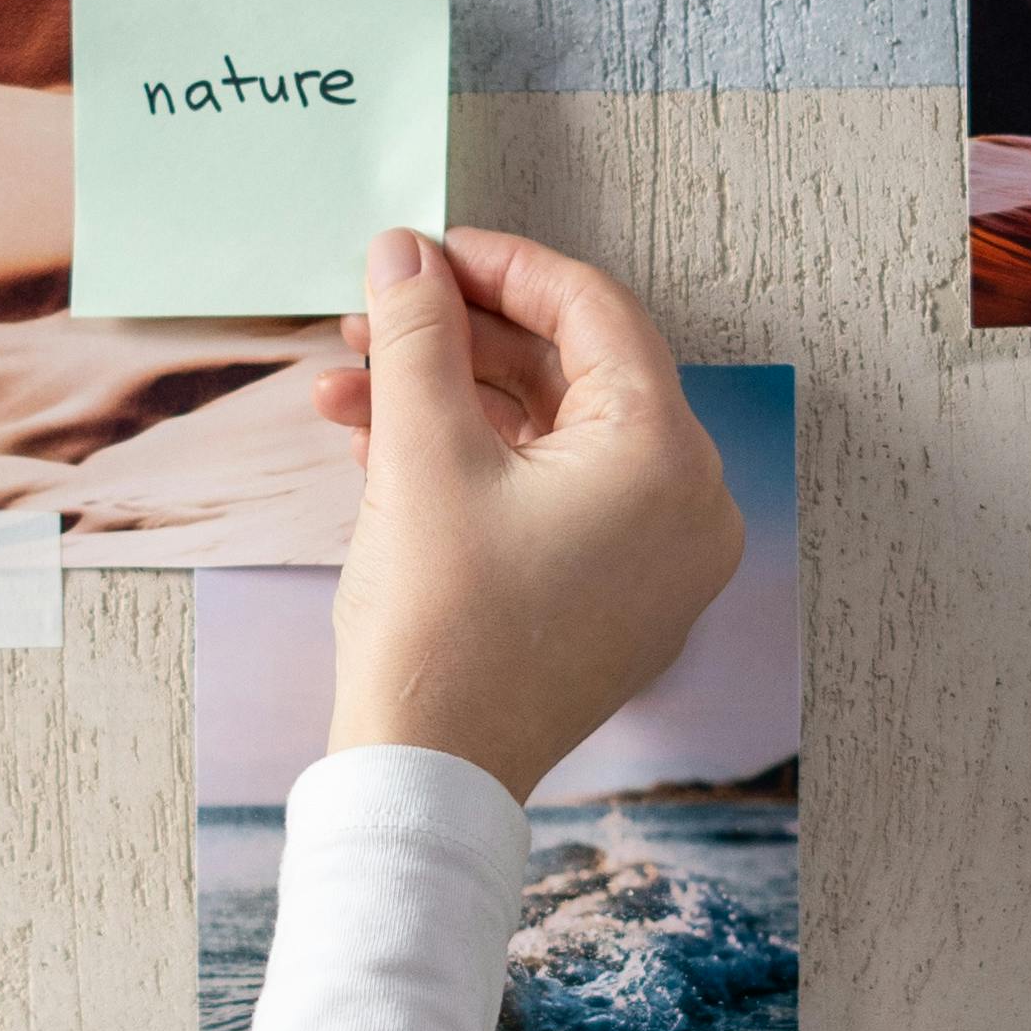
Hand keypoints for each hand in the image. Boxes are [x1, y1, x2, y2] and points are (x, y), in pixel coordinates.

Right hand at [309, 228, 742, 802]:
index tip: (423, 253)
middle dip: (455, 341)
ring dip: (447, 402)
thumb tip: (404, 255)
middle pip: (570, 372)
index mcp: (665, 457)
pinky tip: (379, 445)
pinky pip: (552, 495)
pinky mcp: (616, 596)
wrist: (428, 777)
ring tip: (343, 389)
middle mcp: (687, 504)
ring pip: (549, 437)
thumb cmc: (439, 630)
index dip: (498, 268)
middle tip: (368, 317)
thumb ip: (417, 333)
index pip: (593, 312)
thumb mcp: (420, 451)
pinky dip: (476, 464)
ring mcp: (657, 558)